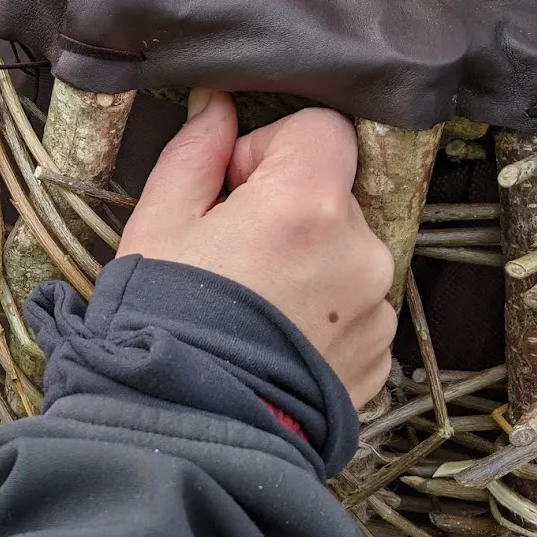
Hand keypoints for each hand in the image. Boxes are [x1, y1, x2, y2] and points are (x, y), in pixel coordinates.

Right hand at [118, 89, 395, 405]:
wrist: (188, 428)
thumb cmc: (164, 320)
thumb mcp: (158, 223)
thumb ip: (195, 153)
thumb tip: (217, 107)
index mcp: (308, 205)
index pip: (320, 128)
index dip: (269, 148)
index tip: (230, 189)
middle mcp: (361, 251)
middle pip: (333, 193)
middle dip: (286, 208)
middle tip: (231, 254)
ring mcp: (375, 308)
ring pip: (343, 251)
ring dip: (305, 261)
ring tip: (250, 306)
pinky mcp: (378, 355)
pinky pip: (352, 305)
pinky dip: (319, 311)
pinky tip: (271, 338)